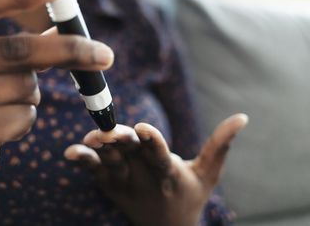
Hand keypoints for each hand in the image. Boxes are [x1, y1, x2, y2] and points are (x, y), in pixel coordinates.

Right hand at [0, 0, 113, 224]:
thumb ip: (18, 44)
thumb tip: (66, 26)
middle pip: (14, 49)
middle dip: (68, 51)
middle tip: (106, 55)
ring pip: (23, 87)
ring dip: (31, 95)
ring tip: (4, 105)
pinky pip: (21, 118)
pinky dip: (25, 120)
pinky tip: (1, 128)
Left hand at [65, 114, 246, 225]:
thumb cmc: (189, 194)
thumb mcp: (208, 172)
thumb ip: (221, 144)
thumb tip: (243, 117)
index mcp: (168, 173)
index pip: (160, 155)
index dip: (153, 143)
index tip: (144, 128)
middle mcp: (144, 178)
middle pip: (131, 155)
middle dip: (121, 141)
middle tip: (111, 131)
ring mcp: (125, 183)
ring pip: (110, 163)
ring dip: (100, 151)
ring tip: (90, 140)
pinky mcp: (110, 186)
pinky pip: (94, 172)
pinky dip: (83, 162)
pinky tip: (69, 153)